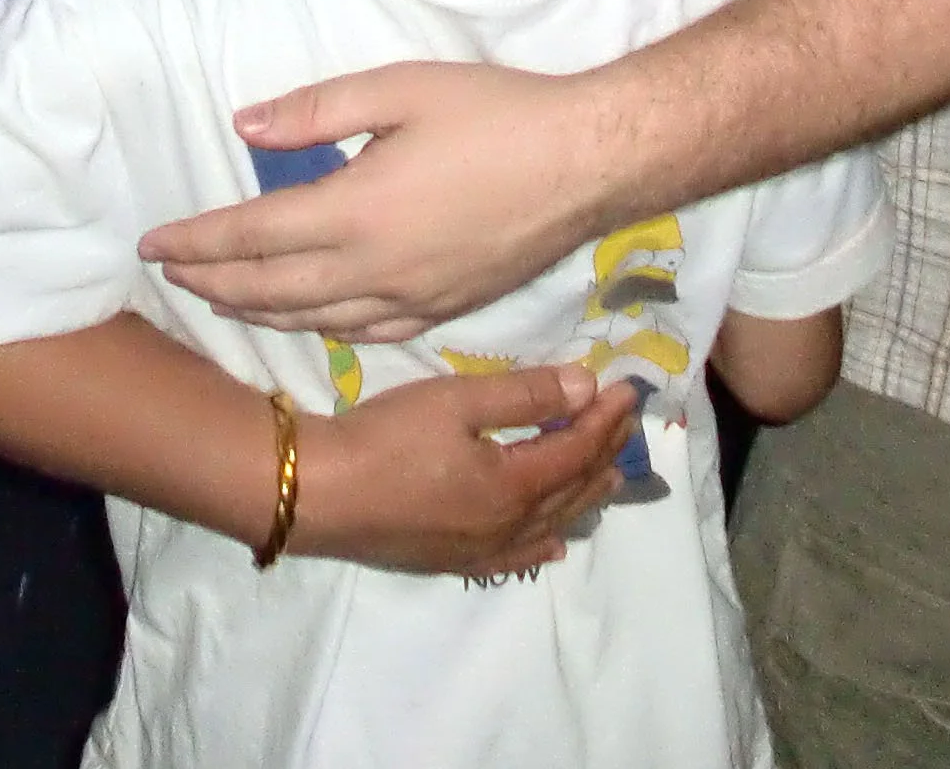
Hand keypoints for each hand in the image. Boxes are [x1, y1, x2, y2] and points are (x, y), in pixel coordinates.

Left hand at [140, 61, 608, 337]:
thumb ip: (319, 110)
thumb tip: (246, 127)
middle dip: (212, 284)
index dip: (196, 242)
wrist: (586, 163)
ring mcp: (411, 301)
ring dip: (257, 312)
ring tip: (223, 298)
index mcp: (355, 213)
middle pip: (271, 291)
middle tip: (171, 274)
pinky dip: (322, 330)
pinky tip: (314, 321)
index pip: (251, 237)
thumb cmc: (496, 112)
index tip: (152, 243)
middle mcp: (373, 271)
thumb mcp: (403, 88)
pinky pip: (367, 335)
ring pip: (314, 321)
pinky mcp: (446, 312)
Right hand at [297, 364, 633, 578]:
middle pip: (570, 490)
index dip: (606, 419)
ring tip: (610, 477)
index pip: (576, 449)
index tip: (630, 389)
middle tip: (627, 424)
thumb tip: (587, 388)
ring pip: (549, 525)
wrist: (319, 492)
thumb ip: (525, 395)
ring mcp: (478, 549)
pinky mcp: (450, 560)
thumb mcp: (458, 401)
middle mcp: (506, 527)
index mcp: (513, 486)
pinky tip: (552, 547)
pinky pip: (515, 557)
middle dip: (603, 453)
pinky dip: (543, 545)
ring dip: (583, 497)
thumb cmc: (388, 437)